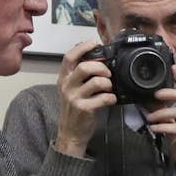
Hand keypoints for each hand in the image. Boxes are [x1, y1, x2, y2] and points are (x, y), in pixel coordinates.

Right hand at [53, 39, 113, 156]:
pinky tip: (111, 100)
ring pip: (96, 82)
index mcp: (64, 79)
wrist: (70, 132)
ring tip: (109, 88)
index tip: (94, 43)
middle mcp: (67, 86)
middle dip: (101, 67)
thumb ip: (80, 76)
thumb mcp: (72, 90)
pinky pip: (103, 98)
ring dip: (108, 83)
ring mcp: (75, 98)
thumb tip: (99, 62)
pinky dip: (111, 98)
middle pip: (85, 67)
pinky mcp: (84, 109)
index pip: (69, 57)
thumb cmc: (74, 109)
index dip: (82, 48)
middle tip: (108, 73)